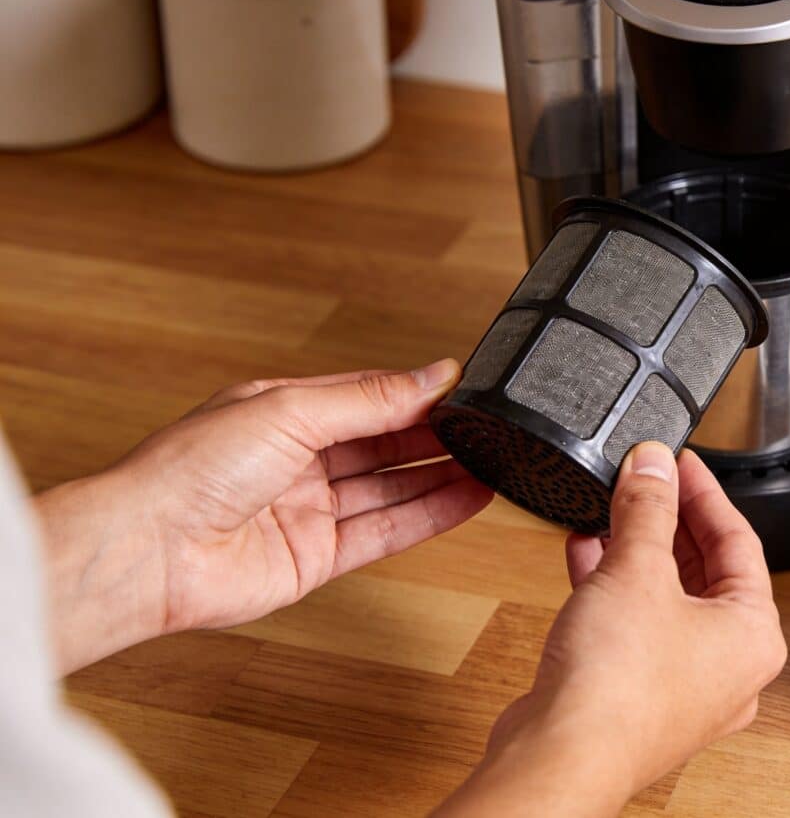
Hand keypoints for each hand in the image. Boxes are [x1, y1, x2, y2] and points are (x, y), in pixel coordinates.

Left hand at [35, 360, 492, 672]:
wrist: (149, 550)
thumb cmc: (189, 471)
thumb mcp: (291, 410)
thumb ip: (370, 398)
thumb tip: (432, 375)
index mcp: (283, 411)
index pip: (368, 397)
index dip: (416, 396)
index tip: (466, 392)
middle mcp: (297, 460)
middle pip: (384, 445)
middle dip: (437, 438)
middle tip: (491, 432)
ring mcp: (308, 511)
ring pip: (392, 489)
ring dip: (443, 477)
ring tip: (496, 465)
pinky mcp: (317, 558)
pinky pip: (386, 532)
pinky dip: (429, 516)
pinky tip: (467, 500)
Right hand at [437, 443, 786, 816]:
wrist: (563, 758)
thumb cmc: (617, 689)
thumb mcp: (636, 570)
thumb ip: (647, 508)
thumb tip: (652, 465)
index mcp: (755, 634)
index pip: (740, 541)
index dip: (706, 493)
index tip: (682, 463)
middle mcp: (730, 667)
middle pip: (707, 571)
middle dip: (668, 522)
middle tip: (646, 482)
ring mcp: (687, 688)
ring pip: (668, 601)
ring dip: (637, 554)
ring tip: (611, 514)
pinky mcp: (642, 698)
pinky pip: (638, 629)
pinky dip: (616, 592)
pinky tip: (586, 558)